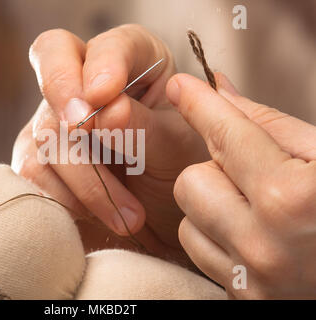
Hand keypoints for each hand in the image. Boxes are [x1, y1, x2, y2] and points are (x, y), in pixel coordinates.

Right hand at [12, 25, 208, 261]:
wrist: (162, 216)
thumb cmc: (178, 171)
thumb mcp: (176, 148)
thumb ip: (144, 126)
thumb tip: (106, 110)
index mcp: (136, 61)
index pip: (109, 44)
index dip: (102, 64)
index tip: (105, 95)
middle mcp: (89, 80)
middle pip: (52, 57)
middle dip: (63, 92)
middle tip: (83, 129)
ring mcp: (59, 115)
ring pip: (45, 126)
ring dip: (83, 175)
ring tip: (129, 216)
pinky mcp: (40, 154)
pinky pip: (34, 169)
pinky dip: (66, 197)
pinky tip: (100, 215)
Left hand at [168, 72, 315, 298]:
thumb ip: (270, 123)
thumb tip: (219, 90)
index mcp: (294, 198)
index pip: (227, 135)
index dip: (199, 103)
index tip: (180, 86)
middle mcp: (265, 243)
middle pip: (190, 181)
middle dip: (215, 168)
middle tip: (254, 171)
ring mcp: (253, 279)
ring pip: (187, 218)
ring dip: (212, 203)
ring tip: (256, 206)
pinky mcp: (245, 299)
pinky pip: (197, 250)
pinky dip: (214, 234)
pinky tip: (251, 233)